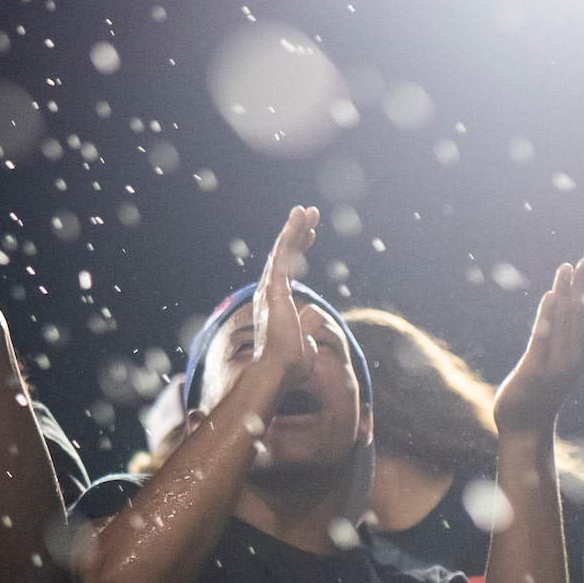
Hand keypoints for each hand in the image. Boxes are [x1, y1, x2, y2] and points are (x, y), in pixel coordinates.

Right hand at [249, 206, 320, 392]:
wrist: (276, 372)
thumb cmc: (288, 366)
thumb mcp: (306, 344)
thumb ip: (308, 327)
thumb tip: (315, 314)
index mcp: (275, 305)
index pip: (287, 271)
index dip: (298, 251)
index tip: (309, 236)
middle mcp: (268, 293)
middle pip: (284, 256)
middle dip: (297, 234)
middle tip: (309, 216)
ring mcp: (270, 288)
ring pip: (283, 250)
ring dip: (295, 228)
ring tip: (307, 210)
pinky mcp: (275, 286)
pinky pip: (283, 252)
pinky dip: (291, 232)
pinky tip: (300, 216)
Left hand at [492, 256, 583, 436]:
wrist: (526, 431)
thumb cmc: (537, 400)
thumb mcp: (554, 371)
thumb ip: (559, 350)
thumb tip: (562, 328)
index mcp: (578, 359)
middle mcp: (572, 360)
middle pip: (581, 316)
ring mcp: (555, 365)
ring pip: (564, 322)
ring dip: (566, 293)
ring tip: (569, 267)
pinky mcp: (535, 370)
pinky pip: (543, 338)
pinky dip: (547, 316)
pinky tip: (548, 295)